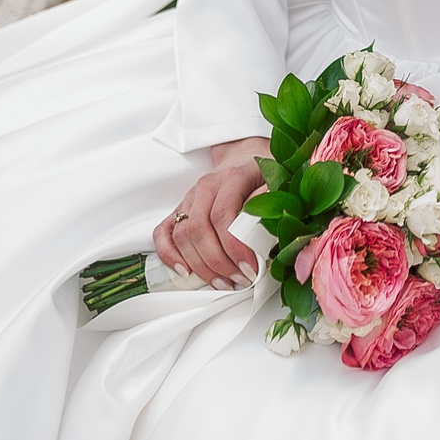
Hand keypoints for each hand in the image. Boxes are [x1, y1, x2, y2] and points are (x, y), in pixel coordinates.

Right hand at [153, 137, 269, 289]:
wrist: (243, 158)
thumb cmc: (260, 173)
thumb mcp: (276, 179)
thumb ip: (272, 199)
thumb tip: (270, 223)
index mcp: (231, 177)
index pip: (222, 215)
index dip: (233, 246)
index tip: (249, 268)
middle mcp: (206, 187)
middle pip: (199, 229)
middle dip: (218, 262)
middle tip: (238, 279)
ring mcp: (190, 198)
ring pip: (182, 234)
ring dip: (199, 265)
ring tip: (221, 281)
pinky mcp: (179, 209)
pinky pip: (163, 232)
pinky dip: (169, 254)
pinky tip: (185, 271)